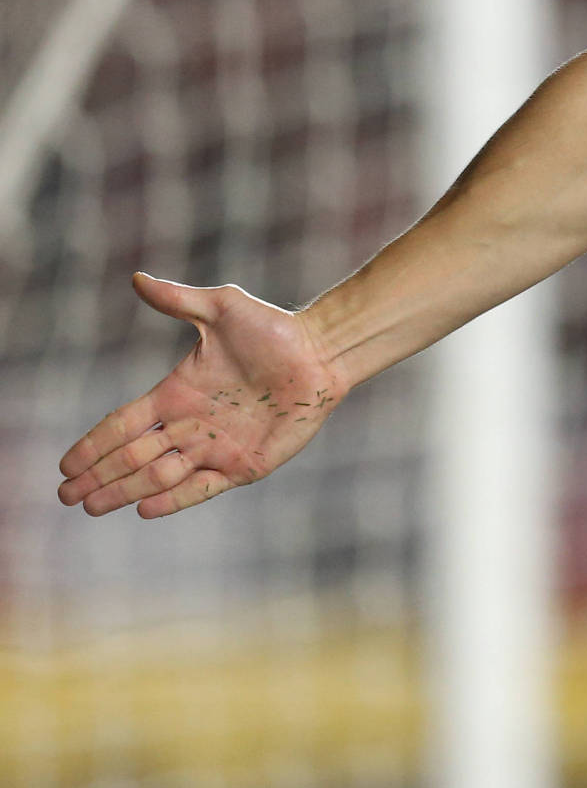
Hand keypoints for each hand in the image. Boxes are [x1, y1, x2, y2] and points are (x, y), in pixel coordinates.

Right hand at [56, 273, 348, 518]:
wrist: (321, 353)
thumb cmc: (274, 329)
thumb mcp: (223, 308)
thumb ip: (179, 299)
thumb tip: (138, 278)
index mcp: (176, 393)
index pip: (122, 424)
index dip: (92, 444)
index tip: (64, 464)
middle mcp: (190, 424)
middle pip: (132, 456)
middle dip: (98, 476)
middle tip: (65, 496)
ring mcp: (215, 447)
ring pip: (159, 475)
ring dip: (124, 491)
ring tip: (91, 506)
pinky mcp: (244, 465)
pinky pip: (201, 488)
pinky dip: (173, 499)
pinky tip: (144, 509)